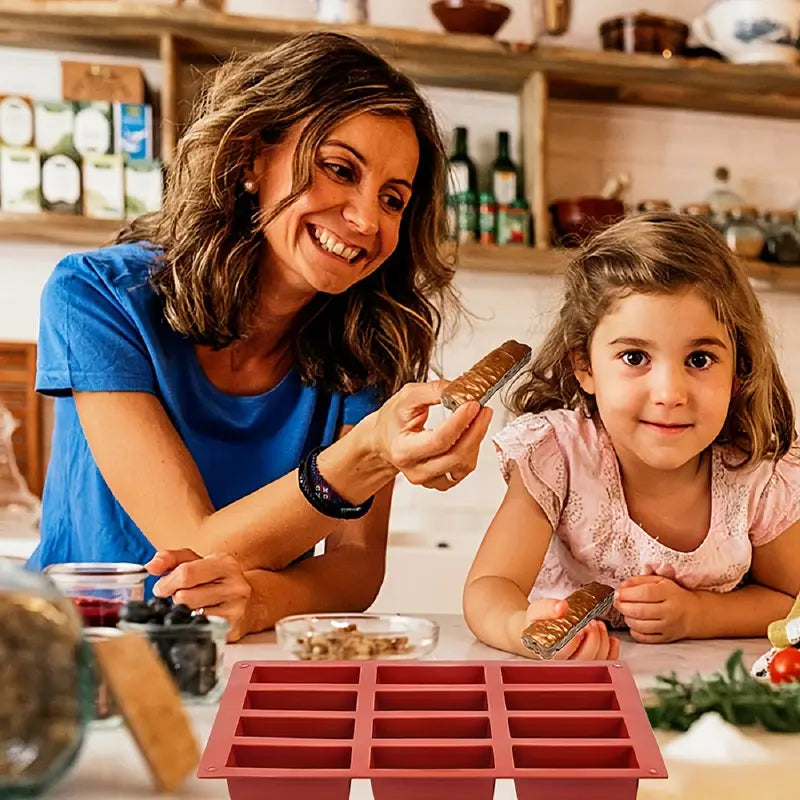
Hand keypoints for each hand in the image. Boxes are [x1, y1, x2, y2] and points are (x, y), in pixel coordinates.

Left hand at [145, 548, 254, 641]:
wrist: (250, 603)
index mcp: (226, 563)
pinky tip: (201, 616)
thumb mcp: (197, 562)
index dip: (167, 582)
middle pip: (184, 596)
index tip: (161, 587)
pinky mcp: (232, 628)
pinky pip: (198, 628)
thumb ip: (171, 559)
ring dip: (183, 611)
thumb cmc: (217, 581)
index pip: (186, 572)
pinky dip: (192, 623)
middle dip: (175, 598)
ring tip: (193, 605)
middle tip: (179, 596)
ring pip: (189, 613)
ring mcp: (235, 608)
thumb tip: (151, 566)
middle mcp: (235, 585)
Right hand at [372, 379, 492, 490]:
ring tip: (479, 417)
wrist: (384, 440)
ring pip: (464, 464)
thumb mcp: (406, 397)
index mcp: (403, 450)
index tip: (473, 404)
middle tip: (484, 409)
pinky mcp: (440, 482)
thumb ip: (434, 391)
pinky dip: (472, 449)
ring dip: (476, 439)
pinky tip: (471, 433)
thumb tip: (460, 389)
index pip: (439, 440)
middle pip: (456, 456)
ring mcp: (429, 480)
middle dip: (476, 430)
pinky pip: (464, 469)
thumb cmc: (393, 420)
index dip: (459, 422)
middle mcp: (415, 470)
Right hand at [522, 598, 619, 660]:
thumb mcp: (535, 611)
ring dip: (603, 641)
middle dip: (592, 639)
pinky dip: (612, 650)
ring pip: (597, 661)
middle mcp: (564, 664)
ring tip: (597, 624)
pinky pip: (606, 663)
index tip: (579, 629)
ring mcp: (578, 664)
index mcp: (548, 653)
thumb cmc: (536, 625)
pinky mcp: (590, 662)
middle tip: (590, 622)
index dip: (574, 643)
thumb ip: (546, 608)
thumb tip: (561, 607)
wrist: (536, 633)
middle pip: (584, 660)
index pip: (563, 656)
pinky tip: (610, 638)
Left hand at [614, 575, 697, 642]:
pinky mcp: (666, 639)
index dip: (627, 594)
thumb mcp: (659, 581)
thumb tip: (622, 587)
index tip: (617, 593)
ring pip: (640, 626)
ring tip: (626, 611)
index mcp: (669, 593)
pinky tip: (634, 623)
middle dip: (623, 606)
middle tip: (617, 602)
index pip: (645, 593)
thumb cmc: (672, 594)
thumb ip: (639, 580)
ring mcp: (668, 627)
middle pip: (640, 611)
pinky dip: (634, 631)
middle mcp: (670, 611)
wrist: (693, 613)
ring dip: (627, 618)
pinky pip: (644, 638)